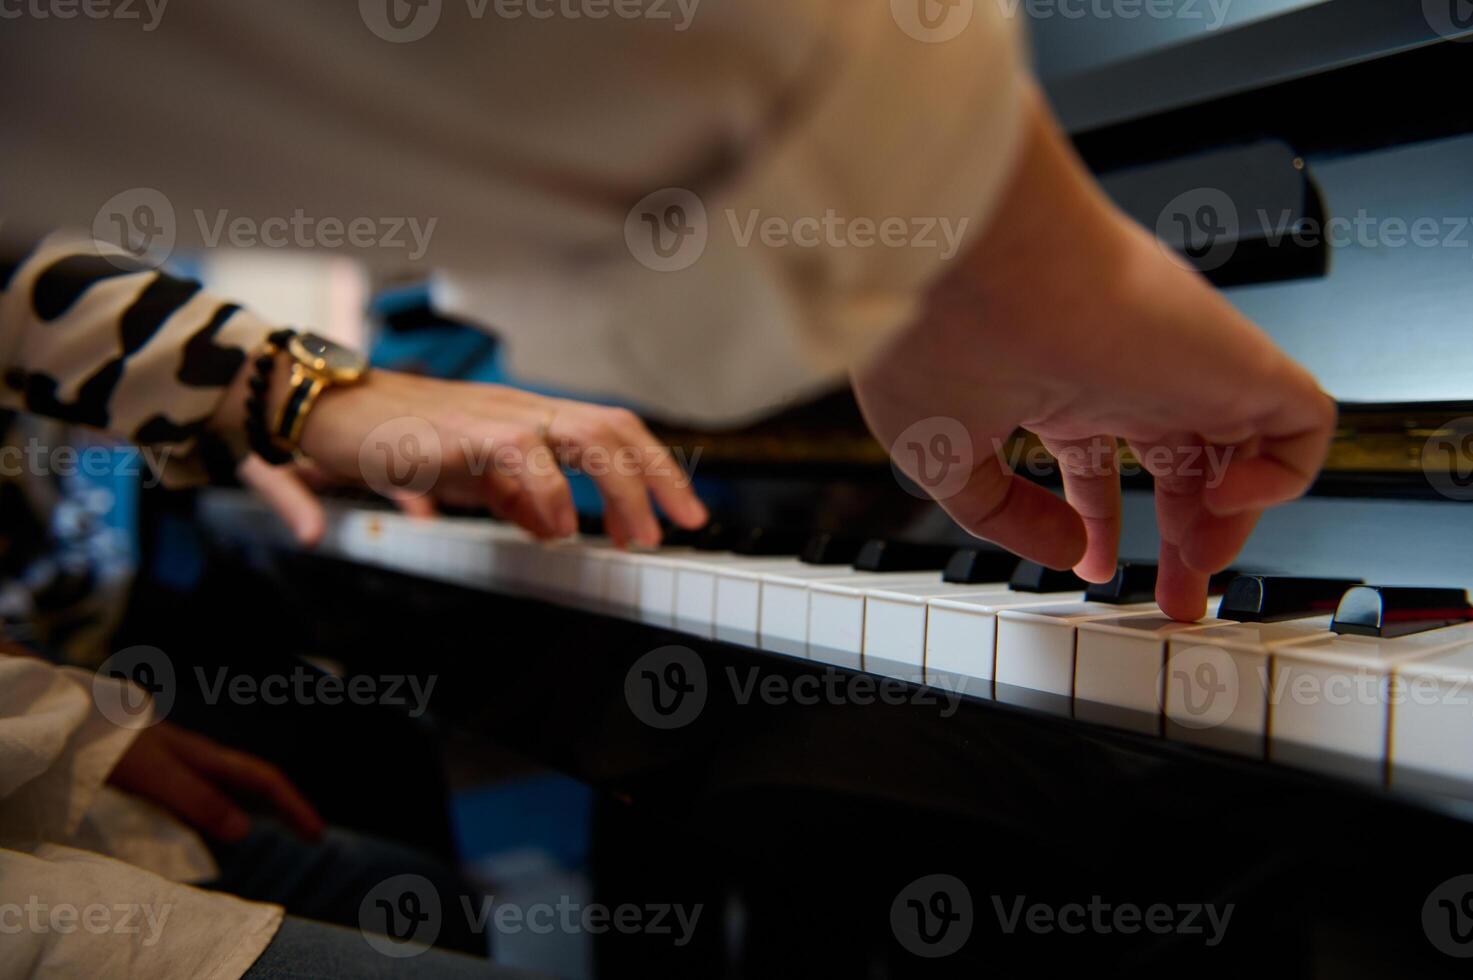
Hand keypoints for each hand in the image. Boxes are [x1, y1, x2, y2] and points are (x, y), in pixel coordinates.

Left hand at [106, 722, 324, 842]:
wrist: (71, 722)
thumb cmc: (112, 747)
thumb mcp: (157, 776)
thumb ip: (198, 801)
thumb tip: (246, 832)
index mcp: (207, 757)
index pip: (264, 780)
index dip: (294, 806)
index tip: (317, 834)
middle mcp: (200, 759)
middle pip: (255, 782)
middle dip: (287, 807)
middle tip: (311, 834)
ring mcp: (180, 764)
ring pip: (232, 786)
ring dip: (259, 807)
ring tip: (276, 829)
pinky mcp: (159, 773)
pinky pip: (207, 794)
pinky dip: (226, 810)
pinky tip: (215, 824)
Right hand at [214, 368, 707, 548]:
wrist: (321, 409)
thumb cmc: (390, 438)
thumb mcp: (465, 476)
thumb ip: (510, 497)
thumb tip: (549, 525)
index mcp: (528, 417)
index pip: (611, 429)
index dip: (653, 467)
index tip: (678, 513)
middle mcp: (521, 408)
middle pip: (616, 425)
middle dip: (659, 475)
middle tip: (684, 524)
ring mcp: (494, 414)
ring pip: (585, 434)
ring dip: (619, 488)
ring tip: (633, 536)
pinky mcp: (460, 430)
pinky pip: (521, 455)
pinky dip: (547, 495)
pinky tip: (553, 532)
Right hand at [853, 88, 1334, 620]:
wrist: (972, 256)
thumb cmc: (936, 335)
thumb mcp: (940, 456)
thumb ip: (1002, 514)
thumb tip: (1066, 551)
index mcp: (1057, 389)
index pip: (1098, 460)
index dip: (1099, 523)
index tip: (1092, 569)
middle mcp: (1124, 377)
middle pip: (1182, 466)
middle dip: (1184, 542)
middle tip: (1178, 601)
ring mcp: (1181, 368)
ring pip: (1243, 450)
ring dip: (1232, 522)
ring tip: (1199, 563)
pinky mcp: (1233, 359)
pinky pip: (1303, 422)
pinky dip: (1284, 476)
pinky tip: (1224, 501)